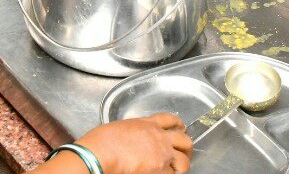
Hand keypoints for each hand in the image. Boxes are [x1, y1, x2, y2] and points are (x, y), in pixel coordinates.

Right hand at [75, 114, 192, 173]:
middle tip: (184, 153)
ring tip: (178, 169)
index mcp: (147, 124)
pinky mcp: (160, 170)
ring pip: (184, 161)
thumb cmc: (102, 141)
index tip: (180, 128)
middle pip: (184, 140)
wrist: (101, 154)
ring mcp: (162, 154)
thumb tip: (133, 140)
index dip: (178, 124)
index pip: (169, 120)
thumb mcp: (120, 127)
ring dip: (182, 165)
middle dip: (186, 147)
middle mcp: (159, 137)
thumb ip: (133, 131)